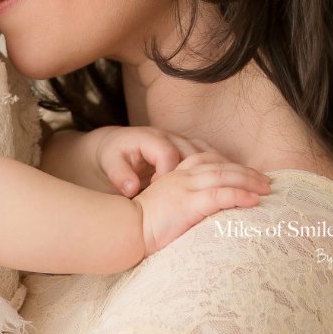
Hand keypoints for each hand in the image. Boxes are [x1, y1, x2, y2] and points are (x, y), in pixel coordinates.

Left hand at [94, 126, 209, 196]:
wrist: (118, 144)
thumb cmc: (114, 155)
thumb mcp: (110, 163)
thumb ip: (119, 175)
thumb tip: (131, 188)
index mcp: (150, 138)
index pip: (167, 155)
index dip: (167, 174)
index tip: (160, 190)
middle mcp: (169, 136)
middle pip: (193, 153)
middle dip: (196, 175)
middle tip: (197, 197)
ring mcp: (182, 140)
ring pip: (206, 153)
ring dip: (214, 171)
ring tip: (219, 192)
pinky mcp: (189, 147)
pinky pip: (209, 156)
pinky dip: (216, 169)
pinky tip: (222, 186)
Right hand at [132, 151, 271, 255]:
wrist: (127, 229)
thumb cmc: (144, 224)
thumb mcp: (166, 205)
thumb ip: (184, 202)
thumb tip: (208, 212)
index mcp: (175, 175)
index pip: (207, 159)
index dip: (230, 164)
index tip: (248, 174)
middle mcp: (181, 176)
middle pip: (220, 165)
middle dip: (246, 172)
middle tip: (267, 182)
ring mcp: (184, 188)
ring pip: (223, 175)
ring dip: (248, 181)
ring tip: (267, 189)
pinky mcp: (188, 203)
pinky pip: (219, 194)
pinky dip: (239, 194)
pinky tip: (253, 200)